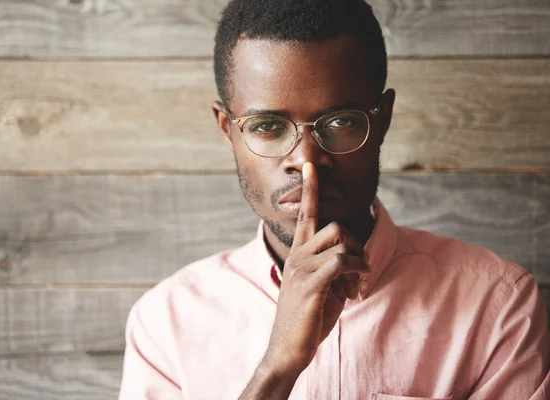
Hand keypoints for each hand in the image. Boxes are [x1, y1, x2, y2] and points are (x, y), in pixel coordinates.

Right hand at [263, 162, 370, 376]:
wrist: (288, 348)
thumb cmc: (307, 317)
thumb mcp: (323, 287)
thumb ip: (335, 268)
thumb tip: (356, 262)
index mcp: (299, 253)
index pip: (305, 214)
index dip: (310, 188)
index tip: (310, 165)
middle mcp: (297, 255)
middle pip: (335, 227)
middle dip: (356, 245)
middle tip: (358, 272)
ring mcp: (302, 269)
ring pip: (341, 243)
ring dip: (358, 263)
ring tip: (355, 287)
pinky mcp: (310, 285)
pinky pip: (341, 262)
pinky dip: (356, 271)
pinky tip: (354, 290)